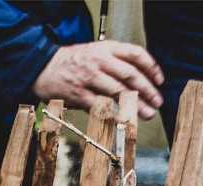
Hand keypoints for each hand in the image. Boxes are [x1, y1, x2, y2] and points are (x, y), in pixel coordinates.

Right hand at [33, 41, 164, 117]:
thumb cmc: (72, 62)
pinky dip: (116, 114)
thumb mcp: (95, 52)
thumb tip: (136, 79)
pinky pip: (102, 106)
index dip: (151, 67)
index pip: (136, 54)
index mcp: (106, 48)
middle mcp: (100, 61)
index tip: (160, 80)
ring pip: (119, 92)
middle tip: (158, 102)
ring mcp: (89, 78)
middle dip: (148, 90)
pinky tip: (126, 120)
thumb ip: (114, 62)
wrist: (43, 67)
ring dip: (137, 105)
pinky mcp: (79, 95)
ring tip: (148, 114)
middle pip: (131, 75)